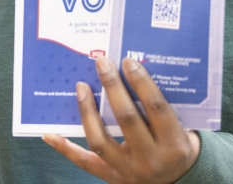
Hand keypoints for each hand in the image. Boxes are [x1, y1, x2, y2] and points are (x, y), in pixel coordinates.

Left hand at [44, 56, 199, 182]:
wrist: (179, 183)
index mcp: (174, 145)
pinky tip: (50, 134)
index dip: (141, 83)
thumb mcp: (183, 129)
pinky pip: (85, 162)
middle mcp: (151, 160)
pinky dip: (66, 148)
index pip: (156, 108)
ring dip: (88, 111)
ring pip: (101, 140)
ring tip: (82, 86)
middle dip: (113, 87)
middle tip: (102, 62)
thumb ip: (163, 106)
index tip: (128, 61)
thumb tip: (136, 69)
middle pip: (127, 119)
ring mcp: (129, 171)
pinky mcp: (112, 178)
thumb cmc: (178, 147)